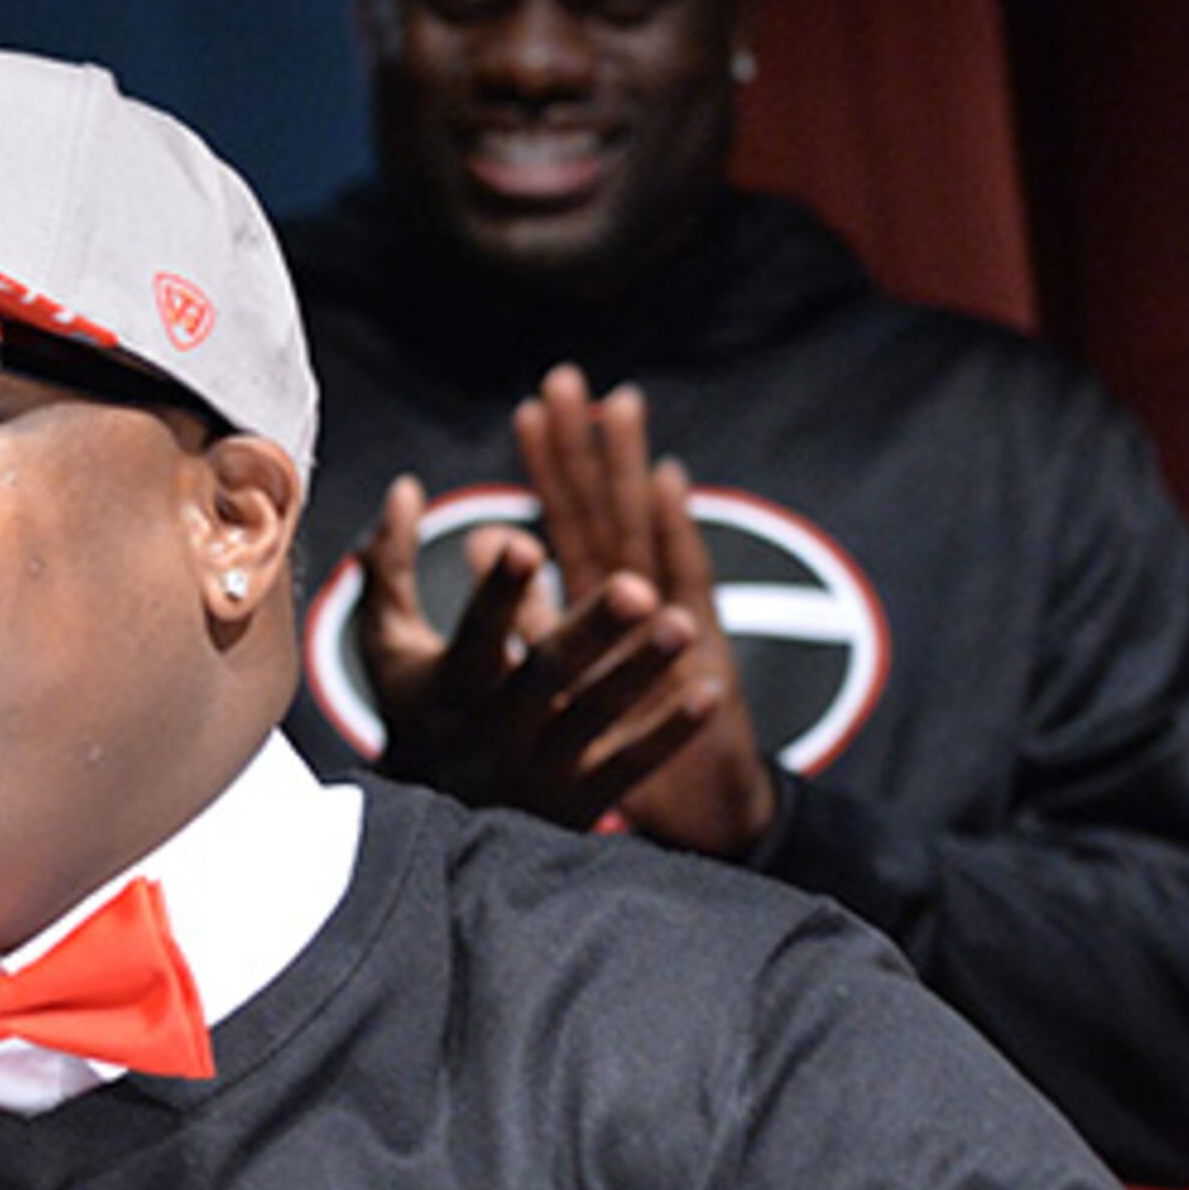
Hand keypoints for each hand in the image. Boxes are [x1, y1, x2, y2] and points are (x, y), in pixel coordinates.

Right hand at [354, 472, 719, 831]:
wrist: (431, 833)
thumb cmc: (417, 713)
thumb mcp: (388, 645)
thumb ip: (390, 567)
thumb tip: (407, 487)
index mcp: (449, 685)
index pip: (475, 632)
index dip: (498, 592)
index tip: (525, 544)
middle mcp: (493, 730)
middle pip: (547, 675)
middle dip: (592, 631)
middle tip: (638, 587)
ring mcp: (538, 770)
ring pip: (596, 716)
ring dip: (641, 671)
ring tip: (683, 625)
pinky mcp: (576, 804)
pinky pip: (629, 766)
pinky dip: (669, 732)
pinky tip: (709, 692)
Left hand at [510, 367, 777, 854]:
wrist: (692, 810)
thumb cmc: (620, 740)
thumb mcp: (567, 675)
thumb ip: (532, 610)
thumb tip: (485, 540)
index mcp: (598, 602)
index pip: (567, 520)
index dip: (549, 468)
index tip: (529, 408)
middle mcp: (637, 596)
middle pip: (606, 507)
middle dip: (587, 444)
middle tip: (569, 379)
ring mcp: (673, 614)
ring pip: (644, 530)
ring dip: (631, 467)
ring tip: (618, 404)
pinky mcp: (703, 644)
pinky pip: (687, 579)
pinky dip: (676, 528)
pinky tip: (668, 480)